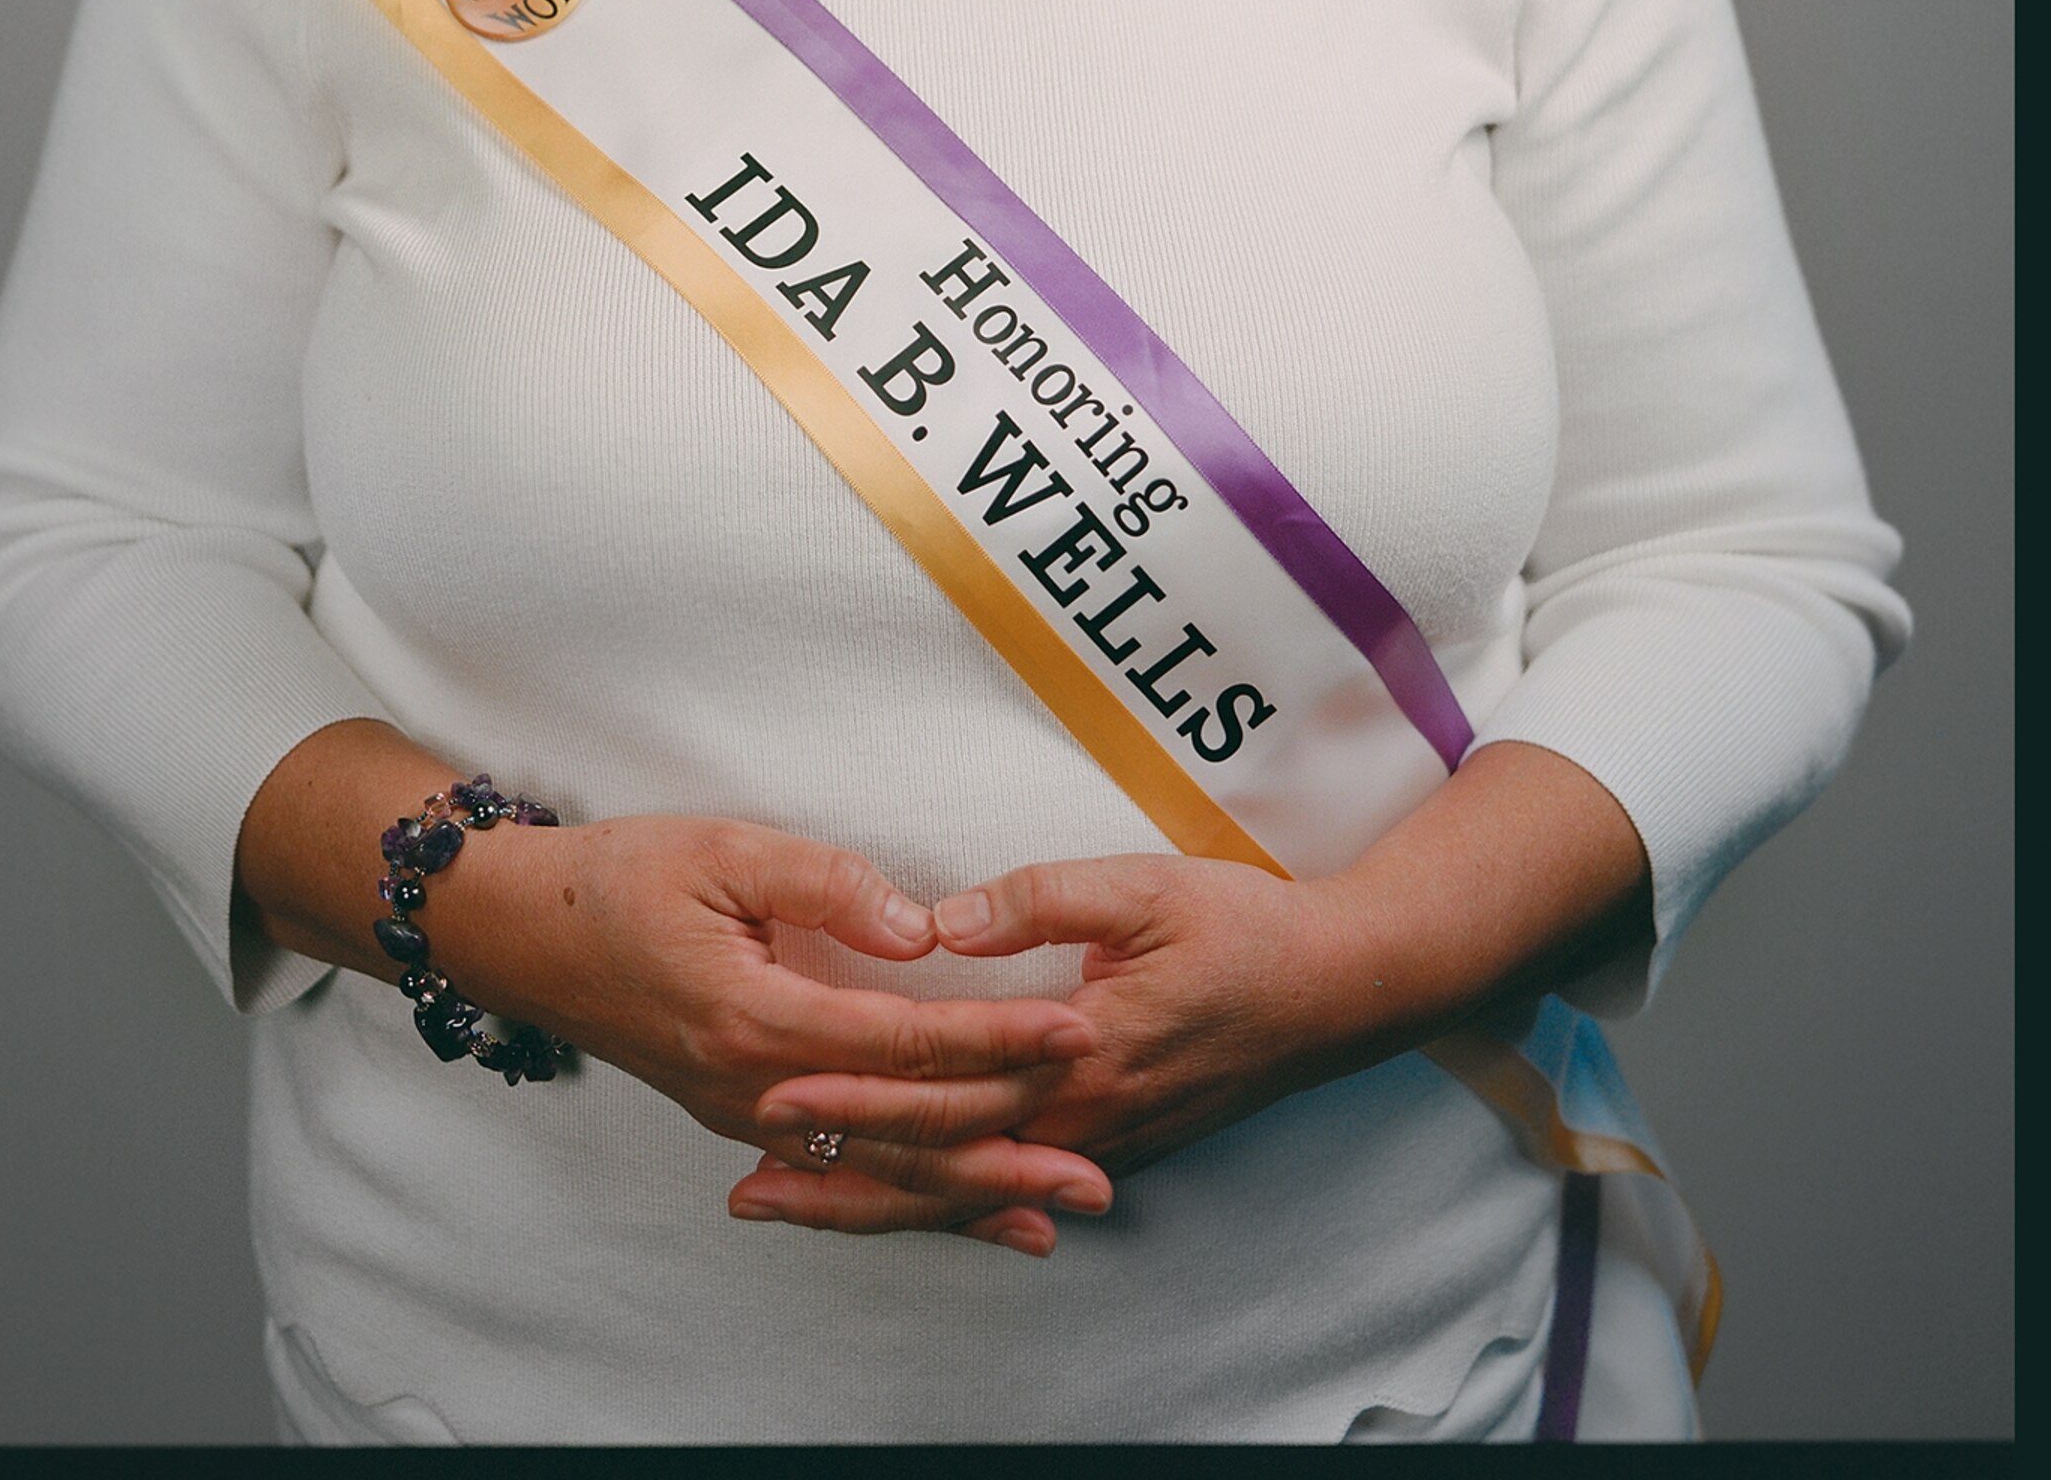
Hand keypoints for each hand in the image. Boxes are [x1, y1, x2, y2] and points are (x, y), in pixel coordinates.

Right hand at [430, 811, 1113, 1247]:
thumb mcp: (725, 849)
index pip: (906, 1045)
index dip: (996, 1039)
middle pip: (906, 1132)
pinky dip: (914, 1199)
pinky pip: (844, 1172)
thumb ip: (827, 884)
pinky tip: (970, 1214)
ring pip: (880, 1171)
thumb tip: (919, 929)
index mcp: (760, 1019)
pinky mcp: (742, 1118)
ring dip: (974, 1194)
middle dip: (1010, 1145)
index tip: (1074, 1032)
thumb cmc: (621, 878)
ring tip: (1060, 1210)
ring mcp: (746, 1117)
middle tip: (1099, 1160)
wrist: (524, 934)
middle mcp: (757, 1090)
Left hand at [738, 854, 1340, 1247]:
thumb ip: (1037, 900)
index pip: (946, 1091)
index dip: (858, 1095)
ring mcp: (1104, 1143)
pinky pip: (1010, 1185)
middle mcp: (1085, 1121)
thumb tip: (939, 923)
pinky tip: (899, 1204)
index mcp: (1080, 1056)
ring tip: (792, 1207)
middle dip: (841, 1177)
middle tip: (748, 1188)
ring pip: (971, 1190)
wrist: (1344, 988)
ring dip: (879, 1201)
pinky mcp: (1118, 1141)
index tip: (777, 1092)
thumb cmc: (1247, 925)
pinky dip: (943, 1202)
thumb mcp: (1142, 886)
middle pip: (942, 1167)